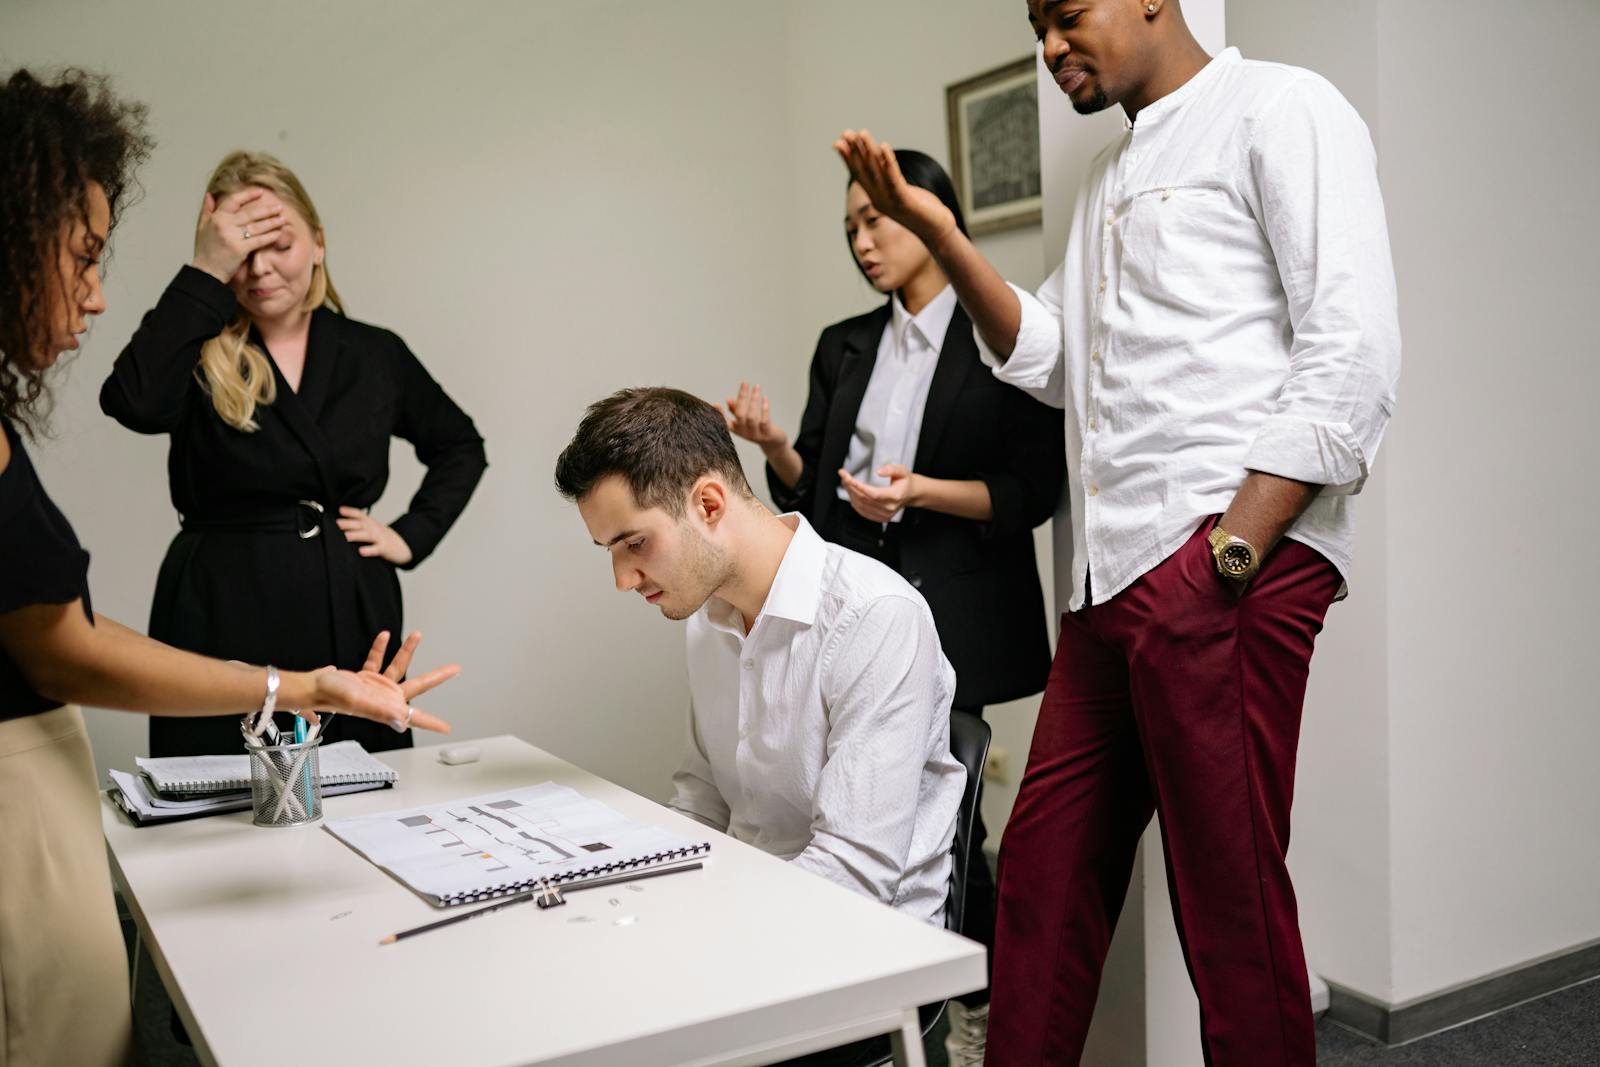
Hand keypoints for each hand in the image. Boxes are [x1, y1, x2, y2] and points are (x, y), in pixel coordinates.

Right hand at [191, 188, 287, 282]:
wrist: (206, 272)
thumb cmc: (205, 251)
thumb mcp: (202, 227)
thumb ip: (207, 210)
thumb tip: (210, 195)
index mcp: (216, 217)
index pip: (234, 201)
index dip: (248, 195)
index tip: (260, 192)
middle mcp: (224, 224)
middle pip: (250, 214)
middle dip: (267, 210)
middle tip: (280, 207)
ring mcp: (232, 237)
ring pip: (257, 226)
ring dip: (272, 222)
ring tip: (283, 219)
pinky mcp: (240, 249)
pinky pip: (259, 240)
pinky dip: (270, 236)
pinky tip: (278, 233)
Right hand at [304, 630, 457, 733]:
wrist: (311, 687)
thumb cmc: (330, 696)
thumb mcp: (357, 701)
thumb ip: (380, 711)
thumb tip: (402, 721)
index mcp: (386, 706)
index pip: (415, 717)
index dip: (431, 723)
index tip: (447, 728)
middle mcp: (384, 697)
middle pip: (418, 685)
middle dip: (437, 676)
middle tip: (455, 669)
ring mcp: (376, 687)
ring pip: (398, 666)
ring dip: (407, 651)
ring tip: (416, 635)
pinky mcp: (365, 677)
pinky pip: (377, 660)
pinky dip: (380, 648)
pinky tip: (384, 637)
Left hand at [338, 506, 412, 564]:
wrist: (403, 546)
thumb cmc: (383, 538)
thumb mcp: (372, 528)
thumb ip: (359, 526)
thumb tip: (339, 525)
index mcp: (370, 523)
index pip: (360, 515)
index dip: (350, 511)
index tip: (340, 510)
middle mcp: (374, 528)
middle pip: (361, 524)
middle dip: (349, 523)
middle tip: (337, 524)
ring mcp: (380, 538)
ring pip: (367, 535)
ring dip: (356, 535)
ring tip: (346, 537)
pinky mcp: (385, 548)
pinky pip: (377, 549)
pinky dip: (369, 550)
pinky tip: (361, 551)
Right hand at [724, 382, 787, 449]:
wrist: (773, 443)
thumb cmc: (757, 428)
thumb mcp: (745, 420)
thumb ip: (736, 410)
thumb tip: (728, 399)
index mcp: (737, 429)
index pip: (725, 422)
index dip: (720, 414)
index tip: (715, 404)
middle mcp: (744, 432)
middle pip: (740, 414)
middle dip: (742, 397)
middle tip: (744, 383)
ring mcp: (755, 434)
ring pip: (752, 417)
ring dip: (753, 400)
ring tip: (756, 387)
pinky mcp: (767, 434)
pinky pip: (764, 421)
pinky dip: (764, 409)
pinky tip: (764, 398)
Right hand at [833, 129, 956, 244]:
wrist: (937, 232)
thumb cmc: (922, 212)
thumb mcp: (902, 194)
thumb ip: (892, 181)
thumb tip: (884, 163)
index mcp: (877, 197)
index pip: (859, 174)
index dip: (848, 158)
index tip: (839, 141)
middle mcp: (880, 199)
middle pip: (865, 171)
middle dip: (854, 151)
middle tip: (846, 132)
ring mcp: (891, 201)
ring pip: (877, 172)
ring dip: (869, 151)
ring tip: (862, 133)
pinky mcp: (905, 202)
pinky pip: (894, 179)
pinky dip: (888, 162)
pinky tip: (884, 146)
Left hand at [838, 463, 917, 522]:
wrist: (910, 494)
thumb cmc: (905, 481)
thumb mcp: (902, 471)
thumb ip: (891, 469)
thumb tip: (878, 472)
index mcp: (895, 496)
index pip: (873, 493)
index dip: (858, 486)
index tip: (847, 477)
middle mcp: (889, 507)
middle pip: (865, 499)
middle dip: (851, 486)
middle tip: (843, 475)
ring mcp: (885, 515)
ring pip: (861, 505)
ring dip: (850, 493)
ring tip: (846, 482)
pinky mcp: (881, 518)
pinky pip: (863, 512)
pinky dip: (854, 502)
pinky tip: (851, 493)